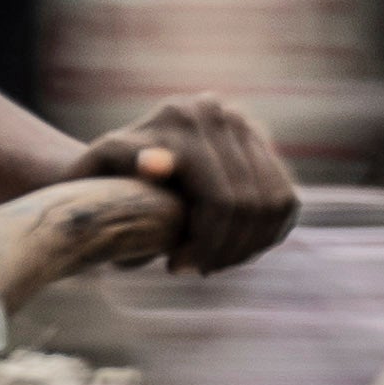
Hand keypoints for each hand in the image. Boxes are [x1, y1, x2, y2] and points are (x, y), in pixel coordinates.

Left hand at [72, 94, 298, 272]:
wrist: (123, 159)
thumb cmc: (103, 177)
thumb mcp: (98, 171)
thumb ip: (119, 165)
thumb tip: (153, 163)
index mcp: (182, 117)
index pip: (219, 200)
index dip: (204, 245)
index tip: (174, 268)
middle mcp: (219, 113)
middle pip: (249, 204)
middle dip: (226, 250)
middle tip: (197, 271)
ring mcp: (245, 125)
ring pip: (273, 204)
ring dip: (249, 245)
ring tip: (214, 263)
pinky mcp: (262, 143)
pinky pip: (285, 200)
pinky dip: (267, 233)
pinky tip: (236, 249)